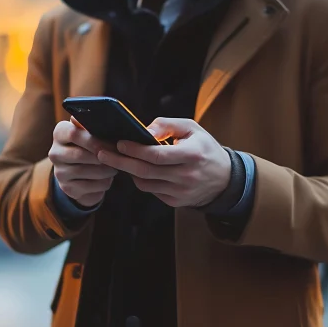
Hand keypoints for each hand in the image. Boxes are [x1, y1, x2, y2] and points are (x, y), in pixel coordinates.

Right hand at [48, 117, 117, 206]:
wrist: (80, 171)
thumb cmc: (91, 146)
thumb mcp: (91, 133)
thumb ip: (95, 127)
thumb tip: (107, 120)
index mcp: (60, 133)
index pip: (74, 133)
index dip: (95, 140)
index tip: (112, 144)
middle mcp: (55, 152)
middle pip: (80, 155)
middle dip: (103, 157)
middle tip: (119, 157)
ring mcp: (59, 172)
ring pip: (87, 172)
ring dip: (106, 170)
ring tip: (115, 168)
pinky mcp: (67, 188)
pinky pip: (91, 186)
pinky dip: (104, 183)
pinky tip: (108, 178)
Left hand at [96, 118, 230, 207]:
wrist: (224, 180)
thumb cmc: (204, 149)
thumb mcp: (192, 129)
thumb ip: (168, 125)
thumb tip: (145, 130)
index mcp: (191, 155)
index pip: (156, 155)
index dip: (135, 149)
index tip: (119, 142)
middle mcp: (185, 176)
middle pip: (144, 171)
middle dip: (120, 161)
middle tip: (102, 152)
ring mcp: (180, 192)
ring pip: (144, 183)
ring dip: (128, 171)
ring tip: (117, 158)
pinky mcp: (175, 202)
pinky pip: (151, 190)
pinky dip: (141, 179)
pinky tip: (136, 169)